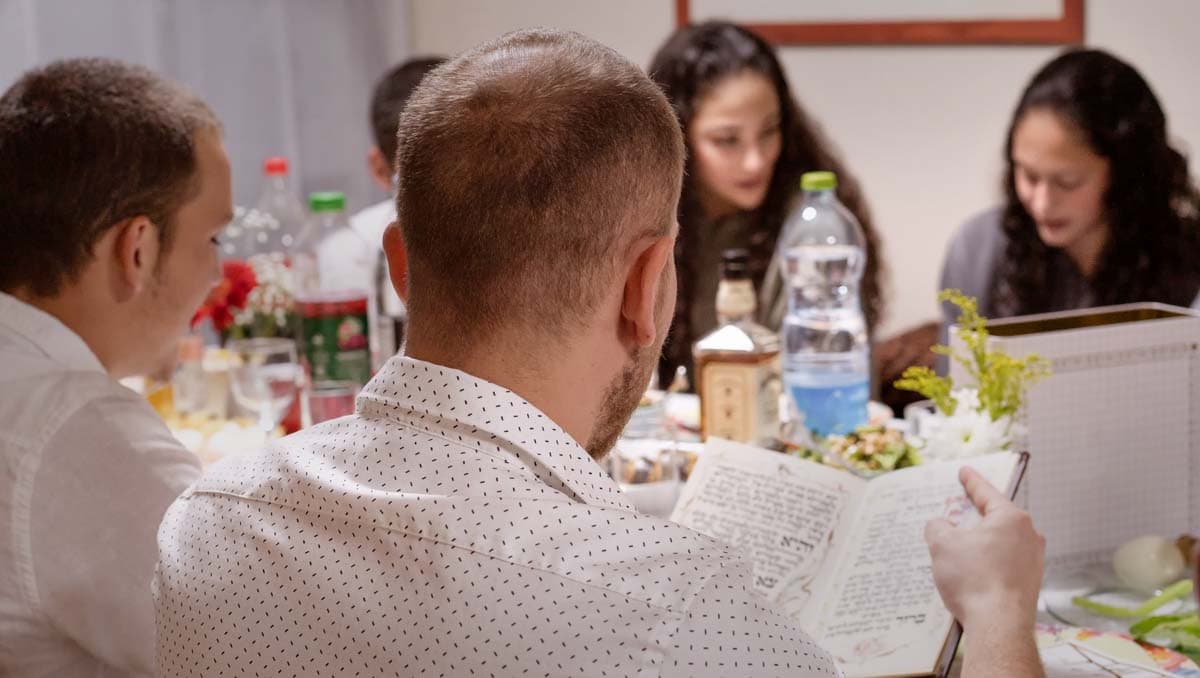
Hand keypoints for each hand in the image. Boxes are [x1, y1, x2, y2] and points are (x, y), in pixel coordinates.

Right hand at [925, 467, 1044, 633]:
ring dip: (978, 545)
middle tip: (955, 515)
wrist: (998, 626)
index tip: (965, 472)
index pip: (987, 493)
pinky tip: (970, 576)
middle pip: (995, 519)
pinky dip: (986, 565)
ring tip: (957, 553)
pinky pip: (1003, 565)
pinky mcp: (1029, 584)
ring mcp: (1033, 562)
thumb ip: (938, 527)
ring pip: (999, 544)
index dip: (971, 481)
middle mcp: (1029, 536)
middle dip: (973, 519)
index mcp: (1011, 519)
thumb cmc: (974, 580)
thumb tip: (942, 526)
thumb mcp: (942, 544)